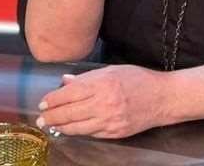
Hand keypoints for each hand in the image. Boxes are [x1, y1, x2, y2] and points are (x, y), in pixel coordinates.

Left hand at [36, 65, 168, 138]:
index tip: (43, 103)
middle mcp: (104, 103)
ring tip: (50, 126)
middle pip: (68, 112)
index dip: (52, 99)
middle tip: (41, 118)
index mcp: (102, 84)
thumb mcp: (112, 70)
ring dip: (60, 127)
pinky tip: (70, 129)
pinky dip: (78, 132)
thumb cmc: (139, 80)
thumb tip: (66, 81)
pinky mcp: (115, 133)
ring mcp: (109, 120)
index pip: (69, 94)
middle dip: (51, 116)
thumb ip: (87, 77)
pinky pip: (91, 133)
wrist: (162, 98)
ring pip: (77, 127)